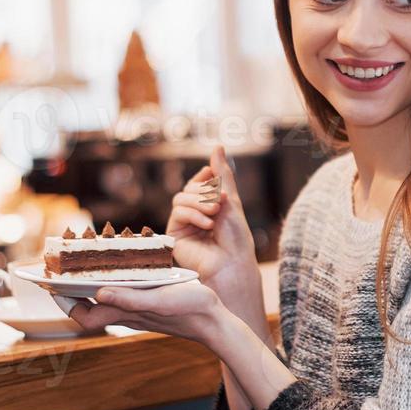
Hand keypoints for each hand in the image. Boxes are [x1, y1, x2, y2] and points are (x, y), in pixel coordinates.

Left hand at [65, 281, 225, 344]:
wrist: (215, 322)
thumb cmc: (190, 310)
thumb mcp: (159, 300)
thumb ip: (130, 299)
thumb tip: (98, 293)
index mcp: (127, 314)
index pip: (86, 316)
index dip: (66, 304)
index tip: (52, 285)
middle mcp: (129, 314)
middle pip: (92, 308)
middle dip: (74, 292)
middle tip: (63, 270)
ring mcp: (140, 310)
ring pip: (107, 300)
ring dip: (92, 285)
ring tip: (85, 264)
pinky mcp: (151, 304)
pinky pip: (124, 295)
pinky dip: (114, 283)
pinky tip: (121, 269)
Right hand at [167, 145, 258, 297]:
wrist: (231, 263)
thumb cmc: (235, 237)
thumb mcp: (230, 200)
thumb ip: (222, 174)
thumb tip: (218, 146)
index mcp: (208, 206)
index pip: (199, 182)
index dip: (205, 178)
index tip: (213, 176)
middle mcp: (194, 214)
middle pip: (189, 189)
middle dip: (205, 192)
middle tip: (219, 204)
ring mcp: (183, 224)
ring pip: (181, 198)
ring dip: (199, 202)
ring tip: (214, 214)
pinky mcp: (174, 235)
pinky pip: (177, 212)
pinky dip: (193, 214)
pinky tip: (207, 225)